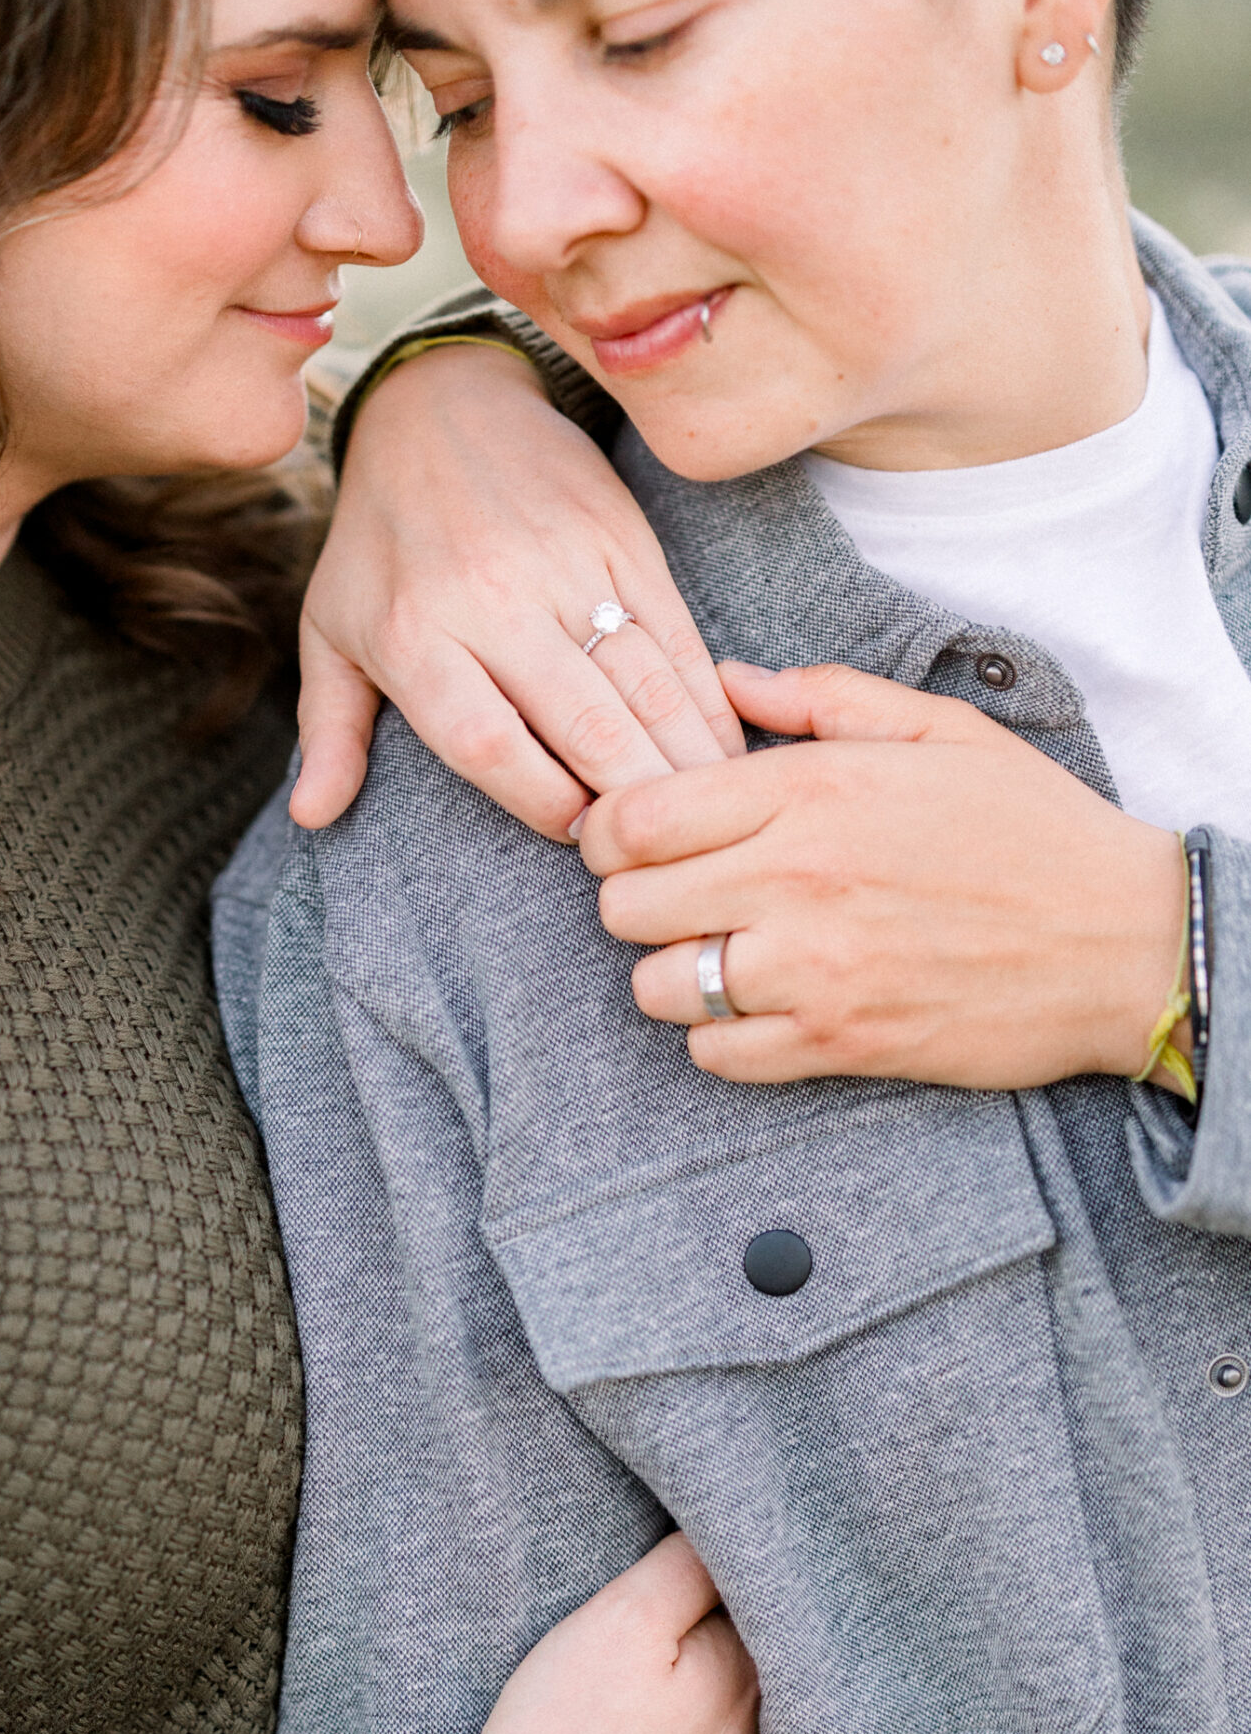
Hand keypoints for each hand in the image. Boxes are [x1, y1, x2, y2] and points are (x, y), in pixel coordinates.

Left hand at [290, 344, 741, 838]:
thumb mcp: (330, 628)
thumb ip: (329, 730)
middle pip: (582, 723)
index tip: (575, 836)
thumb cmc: (379, 543)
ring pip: (644, 682)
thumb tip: (309, 817)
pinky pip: (677, 634)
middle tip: (655, 845)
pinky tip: (723, 751)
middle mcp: (492, 600)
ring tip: (708, 813)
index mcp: (416, 634)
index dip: (540, 801)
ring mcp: (566, 566)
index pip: (488, 743)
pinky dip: (707, 699)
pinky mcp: (622, 540)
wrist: (441, 406)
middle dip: (629, 797)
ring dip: (682, 758)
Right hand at [479, 1531, 763, 1733]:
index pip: (749, 1612)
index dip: (714, 1593)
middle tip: (659, 1653)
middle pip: (754, 1683)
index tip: (678, 1591)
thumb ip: (684, 1570)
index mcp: (742, 1682)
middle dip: (721, 1661)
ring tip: (652, 1723)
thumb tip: (729, 1536)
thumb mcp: (614, 1624)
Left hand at [580, 661, 1188, 1089]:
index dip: (609, 832)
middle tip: (679, 898)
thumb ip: (822, 699)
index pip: (635, 818)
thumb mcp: (938, 730)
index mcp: (812, 790)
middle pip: (626, 904)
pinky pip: (716, 1053)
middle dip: (637, 900)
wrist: (1124, 942)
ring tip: (719, 955)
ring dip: (673, 974)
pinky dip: (720, 1036)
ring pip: (658, 985)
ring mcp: (815, 969)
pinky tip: (758, 1007)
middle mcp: (798, 878)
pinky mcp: (840, 1043)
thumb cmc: (1032, 829)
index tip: (632, 840)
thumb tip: (729, 679)